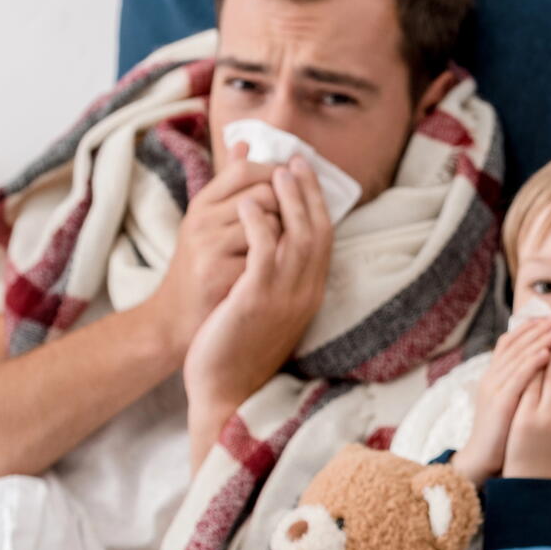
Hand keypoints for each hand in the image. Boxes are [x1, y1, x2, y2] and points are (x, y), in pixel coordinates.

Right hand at [140, 142, 284, 354]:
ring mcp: (208, 245)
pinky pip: (266, 256)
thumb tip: (245, 142)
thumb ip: (228, 184)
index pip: (246, 169)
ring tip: (271, 257)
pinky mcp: (217, 273)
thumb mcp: (208, 221)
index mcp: (202, 203)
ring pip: (270, 223)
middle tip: (281, 233)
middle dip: (284, 209)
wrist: (176, 322)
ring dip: (283, 240)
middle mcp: (201, 219)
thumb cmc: (201, 269)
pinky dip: (273, 266)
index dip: (274, 177)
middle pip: (264, 192)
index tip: (285, 195)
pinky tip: (266, 277)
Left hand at [183, 162, 335, 424]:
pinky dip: (258, 221)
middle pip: (318, 229)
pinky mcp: (257, 299)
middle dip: (308, 190)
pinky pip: (265, 250)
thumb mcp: (263, 304)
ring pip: (298, 235)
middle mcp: (306, 292)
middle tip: (295, 160)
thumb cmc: (239, 346)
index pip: (325, 236)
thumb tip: (272, 238)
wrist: (225, 389)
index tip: (304, 172)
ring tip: (275, 171)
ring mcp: (285, 296)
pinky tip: (245, 203)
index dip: (317, 201)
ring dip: (288, 199)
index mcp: (311, 292)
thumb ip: (271, 271)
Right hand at [450, 318, 550, 484]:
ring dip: (540, 340)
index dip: (529, 329)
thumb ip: (520, 383)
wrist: (482, 458)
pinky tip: (548, 352)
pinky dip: (533, 362)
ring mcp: (494, 389)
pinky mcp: (500, 403)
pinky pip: (518, 378)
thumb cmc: (501, 431)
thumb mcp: (509, 401)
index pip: (510, 342)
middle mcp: (492, 378)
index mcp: (494, 376)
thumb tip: (541, 366)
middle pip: (516, 345)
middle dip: (539, 330)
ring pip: (518, 357)